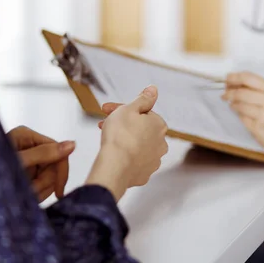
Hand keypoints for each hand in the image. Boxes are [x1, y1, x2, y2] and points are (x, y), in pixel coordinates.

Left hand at [7, 126, 74, 200]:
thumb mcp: (18, 162)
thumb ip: (45, 154)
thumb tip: (72, 144)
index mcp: (27, 135)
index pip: (58, 149)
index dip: (61, 171)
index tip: (59, 191)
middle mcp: (28, 145)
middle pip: (54, 165)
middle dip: (45, 183)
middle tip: (32, 193)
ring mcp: (26, 158)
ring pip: (48, 176)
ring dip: (40, 189)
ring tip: (25, 195)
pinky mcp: (23, 171)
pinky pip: (40, 182)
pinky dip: (35, 192)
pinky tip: (25, 196)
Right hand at [86, 86, 168, 200]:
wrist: (115, 167)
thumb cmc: (120, 135)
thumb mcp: (129, 109)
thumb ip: (143, 99)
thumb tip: (154, 90)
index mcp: (159, 124)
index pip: (140, 112)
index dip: (121, 109)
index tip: (106, 110)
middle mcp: (161, 143)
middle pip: (139, 129)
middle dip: (121, 124)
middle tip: (102, 123)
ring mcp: (153, 161)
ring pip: (137, 145)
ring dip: (124, 139)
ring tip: (106, 139)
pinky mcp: (144, 174)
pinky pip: (134, 161)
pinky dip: (125, 156)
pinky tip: (115, 154)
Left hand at [222, 72, 263, 162]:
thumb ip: (257, 89)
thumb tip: (233, 83)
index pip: (248, 78)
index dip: (234, 78)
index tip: (227, 80)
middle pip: (240, 92)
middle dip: (229, 93)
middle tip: (225, 94)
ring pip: (239, 105)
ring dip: (233, 105)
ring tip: (234, 105)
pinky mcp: (259, 128)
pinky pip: (242, 118)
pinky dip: (240, 115)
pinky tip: (244, 115)